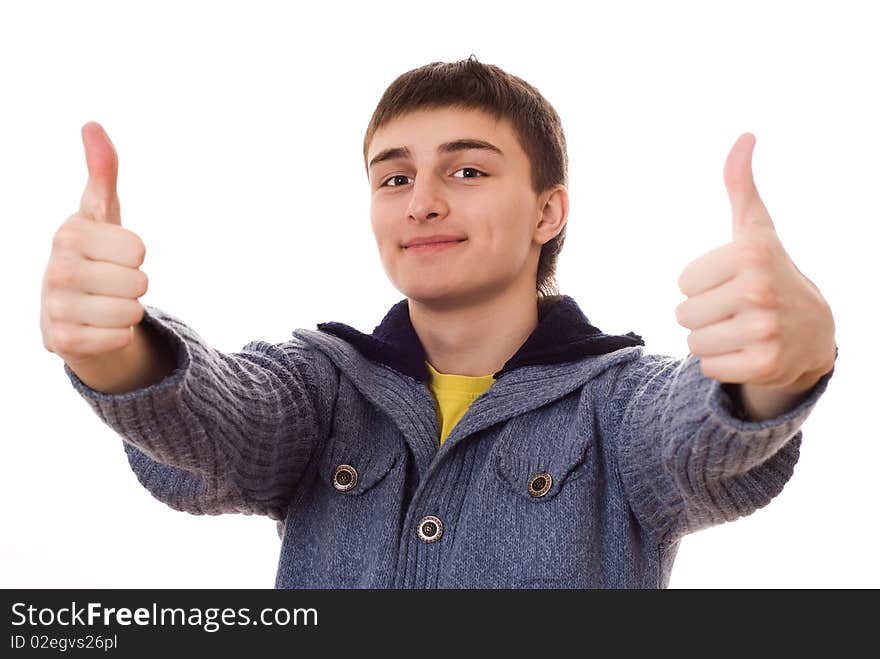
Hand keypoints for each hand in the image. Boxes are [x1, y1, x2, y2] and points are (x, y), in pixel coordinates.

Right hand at [40, 122, 149, 368]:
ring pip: (131, 312)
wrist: (70, 309)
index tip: (114, 254)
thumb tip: (92, 125)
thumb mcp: (101, 213)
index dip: (135, 254)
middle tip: (110, 282)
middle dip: (134, 284)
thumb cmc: (94, 253)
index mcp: (69, 234)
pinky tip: (98, 326)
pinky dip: (118, 335)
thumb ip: (103, 172)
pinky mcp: (61, 342)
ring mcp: (54, 308)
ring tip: (105, 303)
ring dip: (128, 311)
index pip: (138, 249)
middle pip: (139, 282)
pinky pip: (119, 339)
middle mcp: (56, 269)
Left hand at [674, 133, 835, 389]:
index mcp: (750, 254)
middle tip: (737, 310)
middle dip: (704, 315)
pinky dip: (722, 364)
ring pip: (693, 343)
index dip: (702, 284)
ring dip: (710, 341)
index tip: (733, 282)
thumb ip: (740, 185)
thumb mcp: (755, 230)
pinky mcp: (766, 365)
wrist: (813, 332)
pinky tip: (748, 352)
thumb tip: (744, 136)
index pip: (683, 282)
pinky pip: (708, 368)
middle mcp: (760, 290)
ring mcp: (766, 330)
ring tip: (741, 330)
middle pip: (683, 315)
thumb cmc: (770, 273)